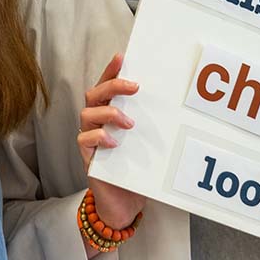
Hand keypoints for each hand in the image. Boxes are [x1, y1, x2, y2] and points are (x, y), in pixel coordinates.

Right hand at [78, 53, 145, 230]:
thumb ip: (150, 124)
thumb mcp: (145, 142)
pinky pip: (85, 139)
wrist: (124, 203)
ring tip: (129, 122)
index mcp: (109, 114)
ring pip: (87, 113)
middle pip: (94, 94)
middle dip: (112, 85)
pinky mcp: (87, 157)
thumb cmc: (136, 169)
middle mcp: (96, 123)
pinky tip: (115, 142)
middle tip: (134, 86)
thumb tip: (174, 103)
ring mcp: (89, 139)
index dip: (111, 70)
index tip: (123, 56)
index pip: (106, 85)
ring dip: (109, 112)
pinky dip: (100, 136)